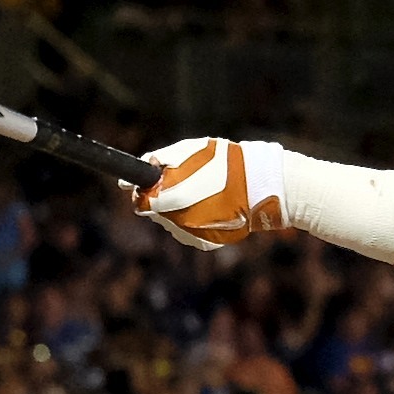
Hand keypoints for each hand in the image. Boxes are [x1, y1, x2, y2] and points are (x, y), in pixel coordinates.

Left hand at [137, 136, 294, 250]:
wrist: (261, 184)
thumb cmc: (224, 162)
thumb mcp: (188, 149)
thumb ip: (157, 161)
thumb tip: (132, 175)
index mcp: (173, 198)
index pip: (142, 201)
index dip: (143, 191)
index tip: (149, 183)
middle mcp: (180, 222)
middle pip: (157, 214)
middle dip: (163, 200)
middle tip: (182, 184)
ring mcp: (194, 235)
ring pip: (172, 224)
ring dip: (177, 211)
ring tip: (200, 194)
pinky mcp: (207, 243)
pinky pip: (190, 233)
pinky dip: (194, 221)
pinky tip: (209, 207)